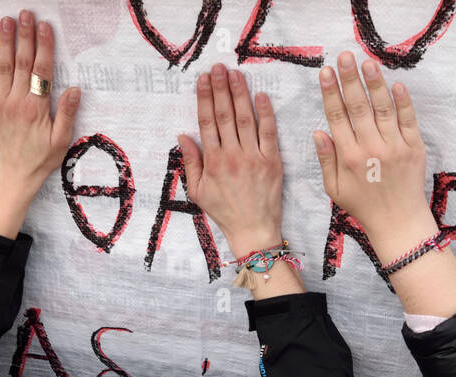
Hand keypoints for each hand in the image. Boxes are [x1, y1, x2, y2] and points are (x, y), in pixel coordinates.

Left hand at [0, 11, 79, 236]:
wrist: (16, 174)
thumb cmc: (42, 157)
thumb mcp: (61, 140)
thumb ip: (67, 114)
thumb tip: (74, 89)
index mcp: (35, 109)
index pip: (41, 71)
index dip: (43, 47)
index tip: (45, 27)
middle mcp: (16, 103)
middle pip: (21, 62)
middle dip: (24, 36)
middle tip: (26, 14)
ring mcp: (0, 103)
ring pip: (4, 66)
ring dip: (6, 41)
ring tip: (7, 20)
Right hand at [178, 63, 284, 258]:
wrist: (252, 230)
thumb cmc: (224, 212)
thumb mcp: (198, 191)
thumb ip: (191, 163)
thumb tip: (183, 137)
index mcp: (213, 161)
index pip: (207, 122)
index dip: (205, 98)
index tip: (203, 80)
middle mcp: (232, 155)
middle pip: (225, 115)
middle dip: (221, 88)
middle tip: (219, 68)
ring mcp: (253, 157)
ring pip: (245, 118)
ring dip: (240, 94)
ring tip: (236, 74)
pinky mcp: (272, 161)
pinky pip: (268, 132)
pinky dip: (265, 113)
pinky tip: (261, 96)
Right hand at [314, 51, 433, 262]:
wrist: (398, 221)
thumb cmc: (363, 206)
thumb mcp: (335, 189)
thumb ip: (326, 160)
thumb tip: (318, 132)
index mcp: (349, 157)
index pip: (337, 117)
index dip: (331, 93)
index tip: (325, 73)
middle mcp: (370, 148)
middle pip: (358, 107)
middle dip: (350, 79)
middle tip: (344, 57)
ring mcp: (394, 146)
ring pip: (382, 108)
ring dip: (374, 83)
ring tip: (367, 62)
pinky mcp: (414, 147)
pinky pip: (408, 120)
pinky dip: (403, 102)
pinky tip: (396, 85)